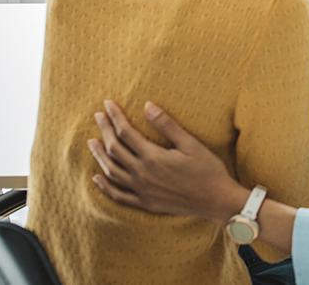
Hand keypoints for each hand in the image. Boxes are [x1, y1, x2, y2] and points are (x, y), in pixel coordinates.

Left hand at [87, 100, 244, 223]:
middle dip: (105, 131)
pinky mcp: (145, 203)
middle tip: (98, 116)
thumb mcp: (190, 143)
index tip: (108, 104)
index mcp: (153, 157)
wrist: (216, 200)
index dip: (115, 117)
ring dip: (100, 156)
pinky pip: (118, 196)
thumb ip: (167, 125)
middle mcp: (142, 174)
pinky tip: (98, 178)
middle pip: (115, 150)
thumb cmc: (207, 169)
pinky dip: (105, 187)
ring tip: (93, 142)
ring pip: (112, 172)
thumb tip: (147, 106)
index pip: (126, 132)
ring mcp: (142, 191)